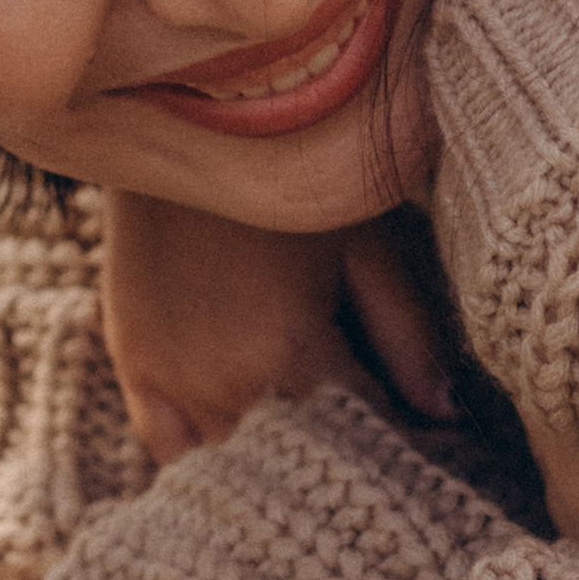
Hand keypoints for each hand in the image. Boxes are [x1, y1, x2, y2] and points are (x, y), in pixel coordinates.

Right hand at [101, 195, 452, 461]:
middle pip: (299, 459)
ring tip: (317, 436)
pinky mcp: (134, 363)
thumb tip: (444, 415)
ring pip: (234, 462)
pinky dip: (208, 458)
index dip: (404, 440)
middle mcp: (225, 382)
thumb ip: (405, 334)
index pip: (363, 435)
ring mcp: (171, 378)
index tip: (432, 442)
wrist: (186, 117)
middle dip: (344, 455)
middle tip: (378, 436)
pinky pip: (169, 449)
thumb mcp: (364, 243)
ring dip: (277, 459)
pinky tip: (245, 447)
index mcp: (291, 351)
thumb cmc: (291, 172)